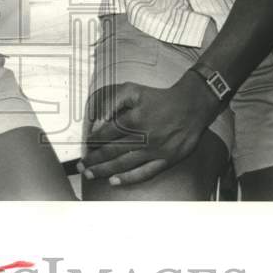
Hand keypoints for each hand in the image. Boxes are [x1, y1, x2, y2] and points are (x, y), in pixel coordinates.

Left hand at [80, 72, 222, 186]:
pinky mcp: (166, 160)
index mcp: (133, 120)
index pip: (106, 134)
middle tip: (81, 166)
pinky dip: (128, 178)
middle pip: (111, 151)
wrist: (191, 105)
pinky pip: (144, 173)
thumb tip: (98, 119)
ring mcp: (154, 151)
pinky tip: (115, 181)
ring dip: (104, 170)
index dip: (93, 141)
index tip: (86, 146)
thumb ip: (112, 102)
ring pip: (124, 164)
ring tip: (91, 174)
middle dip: (93, 160)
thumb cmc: (160, 98)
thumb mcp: (133, 90)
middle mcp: (143, 138)